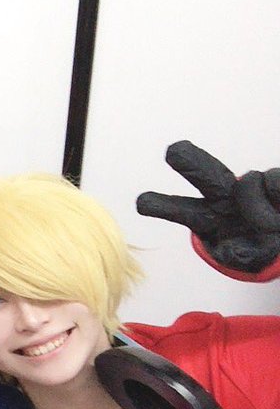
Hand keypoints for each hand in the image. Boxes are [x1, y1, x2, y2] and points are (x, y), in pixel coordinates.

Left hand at [136, 140, 279, 272]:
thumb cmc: (258, 247)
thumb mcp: (246, 257)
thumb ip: (237, 254)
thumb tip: (234, 250)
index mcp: (207, 218)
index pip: (181, 210)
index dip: (163, 207)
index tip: (142, 203)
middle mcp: (225, 197)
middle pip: (206, 176)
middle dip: (190, 163)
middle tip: (174, 151)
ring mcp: (251, 186)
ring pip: (249, 182)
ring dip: (256, 206)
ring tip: (268, 227)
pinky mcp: (274, 180)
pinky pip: (273, 182)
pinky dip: (277, 196)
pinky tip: (279, 211)